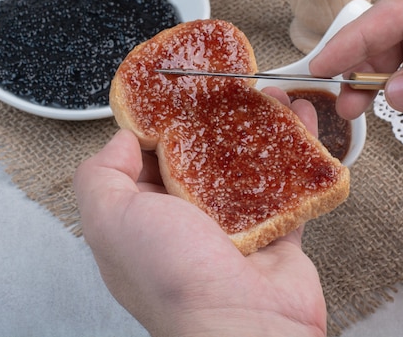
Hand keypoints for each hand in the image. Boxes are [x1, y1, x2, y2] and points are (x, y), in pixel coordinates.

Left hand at [73, 87, 325, 336]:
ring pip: (246, 169)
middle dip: (218, 121)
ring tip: (272, 97)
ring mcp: (232, 231)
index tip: (179, 93)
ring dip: (260, 131)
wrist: (245, 327)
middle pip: (201, 159)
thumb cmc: (174, 278)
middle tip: (232, 88)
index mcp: (143, 221)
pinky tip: (301, 124)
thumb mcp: (111, 220)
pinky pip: (287, 188)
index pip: (145, 161)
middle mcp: (185, 226)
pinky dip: (298, 156)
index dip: (160, 124)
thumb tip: (120, 138)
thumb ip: (101, 175)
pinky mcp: (274, 235)